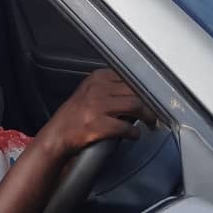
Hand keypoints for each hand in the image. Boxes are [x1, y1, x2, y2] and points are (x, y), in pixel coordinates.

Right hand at [39, 69, 155, 156]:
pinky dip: (134, 132)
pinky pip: (126, 127)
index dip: (144, 88)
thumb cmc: (74, 116)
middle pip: (135, 91)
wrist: (57, 134)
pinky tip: (134, 135)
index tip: (152, 96)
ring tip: (150, 122)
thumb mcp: (90, 92)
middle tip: (154, 112)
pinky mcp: (98, 126)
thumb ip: (110, 87)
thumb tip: (138, 92)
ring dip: (147, 116)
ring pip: (134, 105)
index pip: (129, 77)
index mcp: (97, 78)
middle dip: (149, 103)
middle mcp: (97, 89)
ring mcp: (97, 107)